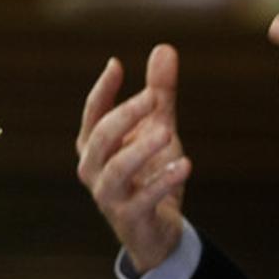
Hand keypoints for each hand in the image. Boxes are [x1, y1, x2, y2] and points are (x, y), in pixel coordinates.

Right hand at [75, 44, 191, 273]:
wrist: (156, 230)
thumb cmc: (150, 173)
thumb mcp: (157, 129)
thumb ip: (159, 94)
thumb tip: (164, 48)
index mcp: (96, 145)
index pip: (93, 113)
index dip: (103, 90)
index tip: (116, 65)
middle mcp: (94, 169)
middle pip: (101, 137)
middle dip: (125, 115)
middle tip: (153, 98)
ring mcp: (109, 195)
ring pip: (116, 168)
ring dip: (140, 149)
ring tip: (167, 131)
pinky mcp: (129, 217)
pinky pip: (143, 199)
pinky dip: (163, 181)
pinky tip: (185, 164)